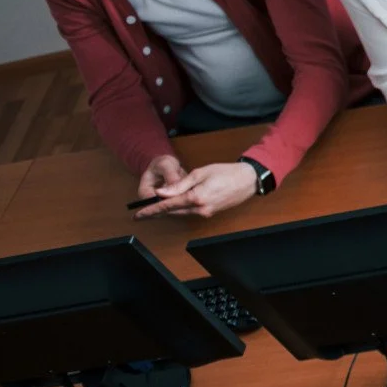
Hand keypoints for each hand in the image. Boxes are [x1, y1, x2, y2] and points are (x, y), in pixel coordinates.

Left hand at [134, 161, 259, 218]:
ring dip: (168, 211)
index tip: (138, 214)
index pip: (168, 206)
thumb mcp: (199, 173)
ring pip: (181, 213)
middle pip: (172, 213)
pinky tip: (174, 205)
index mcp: (196, 198)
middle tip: (141, 213)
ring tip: (154, 208)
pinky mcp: (210, 213)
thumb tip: (161, 193)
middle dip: (156, 213)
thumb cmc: (225, 173)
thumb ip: (178, 185)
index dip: (151, 210)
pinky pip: (190, 212)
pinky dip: (179, 209)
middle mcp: (200, 209)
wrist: (248, 180)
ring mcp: (206, 213)